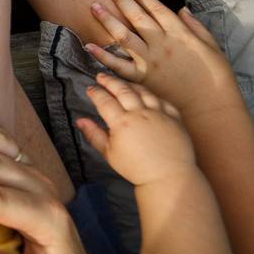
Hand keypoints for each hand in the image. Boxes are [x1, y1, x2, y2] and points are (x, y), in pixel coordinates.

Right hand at [76, 74, 196, 187]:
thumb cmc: (136, 168)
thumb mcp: (110, 154)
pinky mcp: (174, 118)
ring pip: (143, 92)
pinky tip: (147, 95)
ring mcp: (159, 114)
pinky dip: (152, 95)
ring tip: (122, 83)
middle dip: (110, 81)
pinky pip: (162, 101)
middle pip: (123, 91)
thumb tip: (80, 120)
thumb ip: (94, 135)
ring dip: (130, 85)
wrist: (168, 177)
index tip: (90, 89)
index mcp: (122, 123)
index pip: (105, 101)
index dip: (96, 93)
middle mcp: (140, 113)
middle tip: (101, 76)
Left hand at [86, 0, 237, 114]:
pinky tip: (89, 45)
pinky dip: (103, 56)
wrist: (211, 106)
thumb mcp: (212, 46)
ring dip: (107, 20)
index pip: (157, 9)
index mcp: (179, 34)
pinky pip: (118, 65)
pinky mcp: (142, 78)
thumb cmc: (215, 77)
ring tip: (94, 6)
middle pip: (137, 17)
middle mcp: (161, 44)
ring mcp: (150, 61)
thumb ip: (196, 26)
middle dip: (121, 0)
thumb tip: (182, 9)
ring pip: (123, 36)